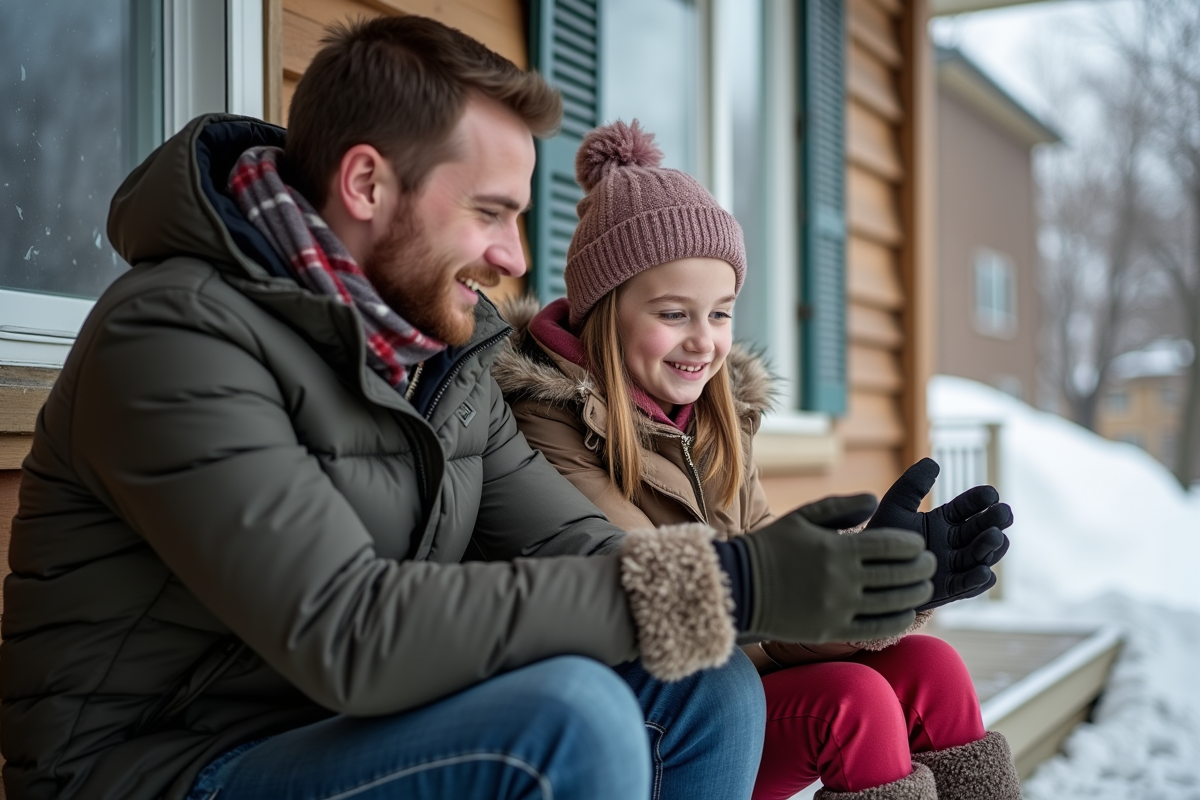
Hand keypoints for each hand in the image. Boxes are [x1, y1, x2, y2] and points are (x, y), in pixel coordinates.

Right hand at [741, 494, 935, 643]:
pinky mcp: (831, 631)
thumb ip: (841, 506)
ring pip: (893, 603)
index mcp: (837, 548)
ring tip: (922, 588)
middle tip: (930, 565)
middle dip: (922, 569)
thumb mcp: (803, 516)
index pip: (892, 546)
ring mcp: (838, 608)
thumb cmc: (772, 546)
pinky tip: (906, 614)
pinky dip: (898, 621)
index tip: (919, 545)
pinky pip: (876, 629)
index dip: (913, 545)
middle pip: (899, 575)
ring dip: (915, 595)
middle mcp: (842, 579)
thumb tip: (876, 500)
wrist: (740, 586)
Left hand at [866, 458, 1011, 609]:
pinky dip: (978, 580)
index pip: (967, 507)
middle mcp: (954, 542)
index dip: (980, 500)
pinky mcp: (949, 589)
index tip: (990, 493)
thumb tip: (932, 462)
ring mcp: (954, 566)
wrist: (868, 569)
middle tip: (1003, 513)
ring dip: (990, 547)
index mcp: (945, 520)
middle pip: (981, 530)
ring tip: (994, 537)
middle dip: (994, 521)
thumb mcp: (896, 507)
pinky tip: (983, 572)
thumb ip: (912, 485)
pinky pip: (968, 585)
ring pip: (981, 556)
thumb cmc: (883, 536)